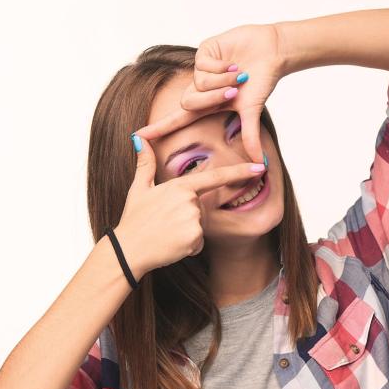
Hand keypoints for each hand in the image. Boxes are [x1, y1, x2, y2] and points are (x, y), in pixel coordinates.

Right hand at [114, 133, 266, 277]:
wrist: (128, 250)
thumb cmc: (133, 219)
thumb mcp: (138, 189)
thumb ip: (145, 164)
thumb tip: (139, 139)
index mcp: (179, 187)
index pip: (215, 177)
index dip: (240, 172)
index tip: (260, 167)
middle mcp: (190, 202)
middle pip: (201, 209)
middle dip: (187, 217)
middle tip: (164, 223)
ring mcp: (193, 221)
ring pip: (200, 227)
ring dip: (187, 232)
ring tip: (166, 234)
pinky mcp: (194, 239)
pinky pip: (198, 243)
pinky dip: (187, 246)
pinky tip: (171, 245)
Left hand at [133, 23, 284, 164]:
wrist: (272, 52)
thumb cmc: (262, 80)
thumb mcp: (252, 110)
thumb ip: (250, 137)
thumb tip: (261, 164)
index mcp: (208, 103)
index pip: (178, 119)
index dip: (159, 128)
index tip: (138, 137)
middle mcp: (201, 87)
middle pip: (188, 102)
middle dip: (212, 98)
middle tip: (234, 91)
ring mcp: (200, 68)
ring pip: (198, 83)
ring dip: (222, 80)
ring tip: (239, 73)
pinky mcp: (203, 51)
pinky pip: (203, 64)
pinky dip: (221, 66)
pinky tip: (232, 61)